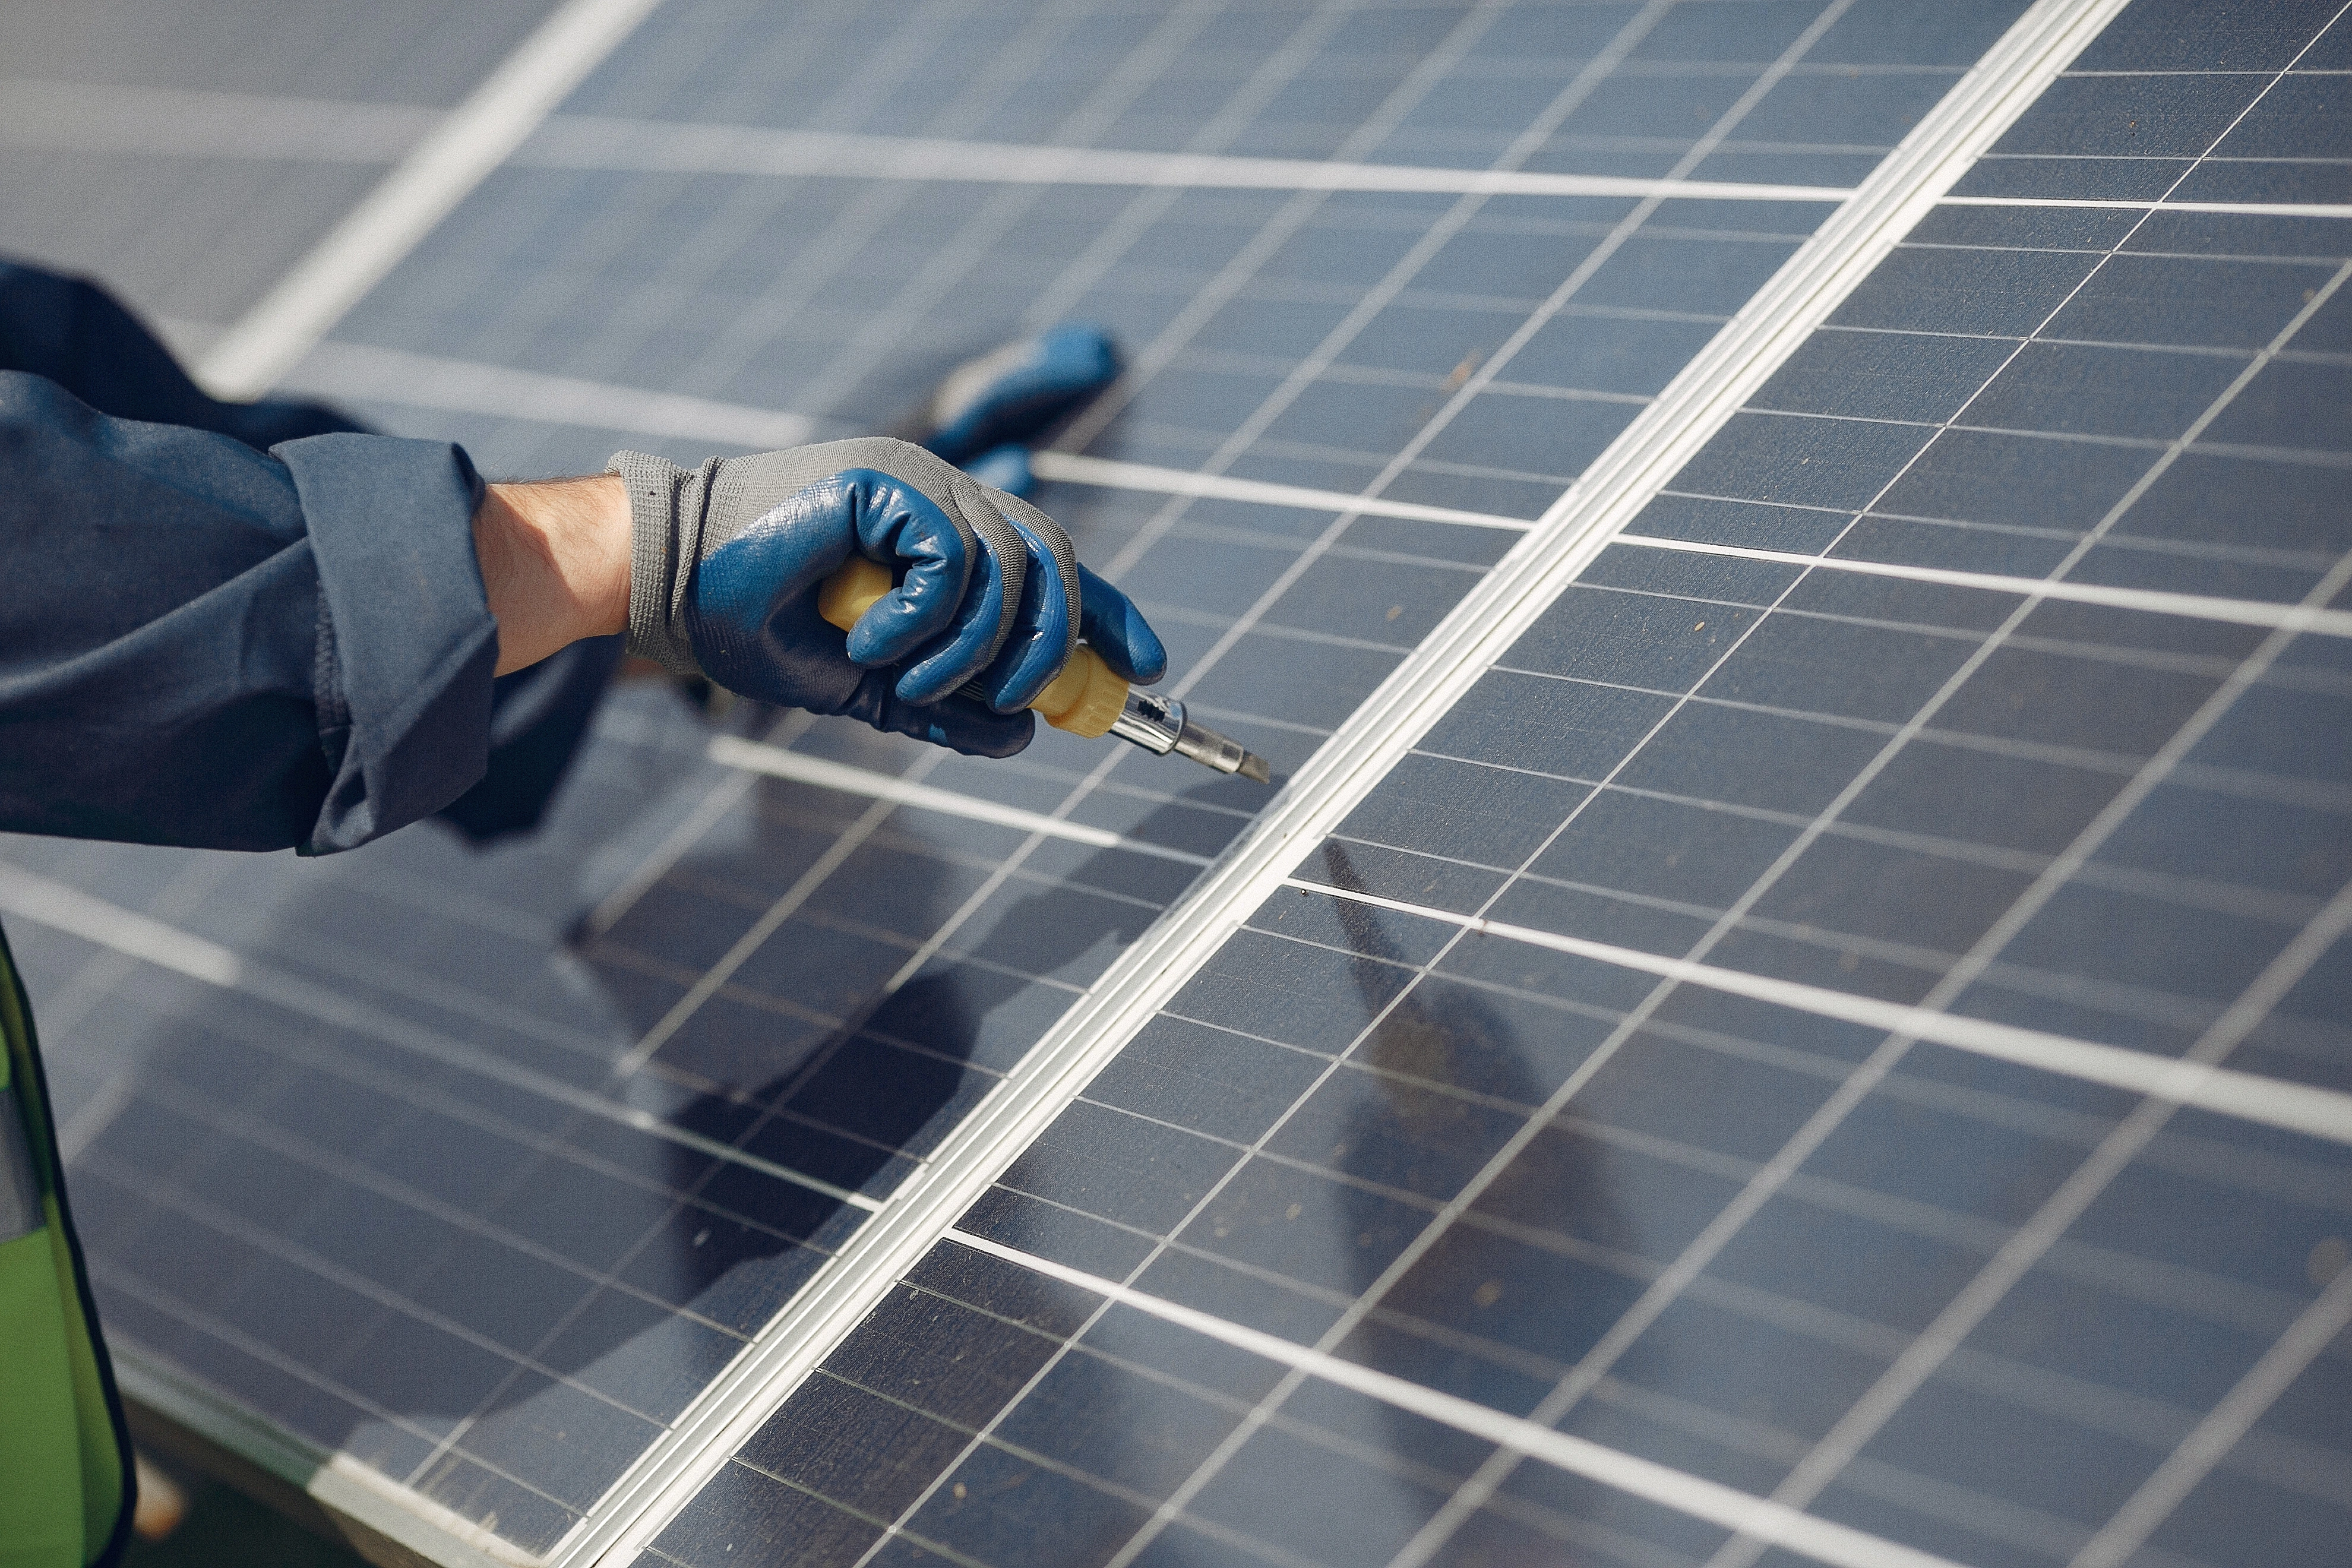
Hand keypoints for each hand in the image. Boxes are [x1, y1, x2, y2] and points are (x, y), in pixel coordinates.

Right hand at [608, 438, 1163, 756]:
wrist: (664, 582)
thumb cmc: (749, 621)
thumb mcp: (865, 683)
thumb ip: (940, 703)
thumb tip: (1020, 736)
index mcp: (943, 530)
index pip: (1054, 565)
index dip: (1110, 616)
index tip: (1149, 670)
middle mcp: (942, 495)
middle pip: (1054, 566)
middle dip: (1053, 650)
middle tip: (1009, 703)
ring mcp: (916, 480)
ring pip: (1012, 572)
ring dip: (971, 652)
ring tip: (907, 681)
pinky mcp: (886, 479)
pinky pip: (956, 561)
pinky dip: (926, 621)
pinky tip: (872, 643)